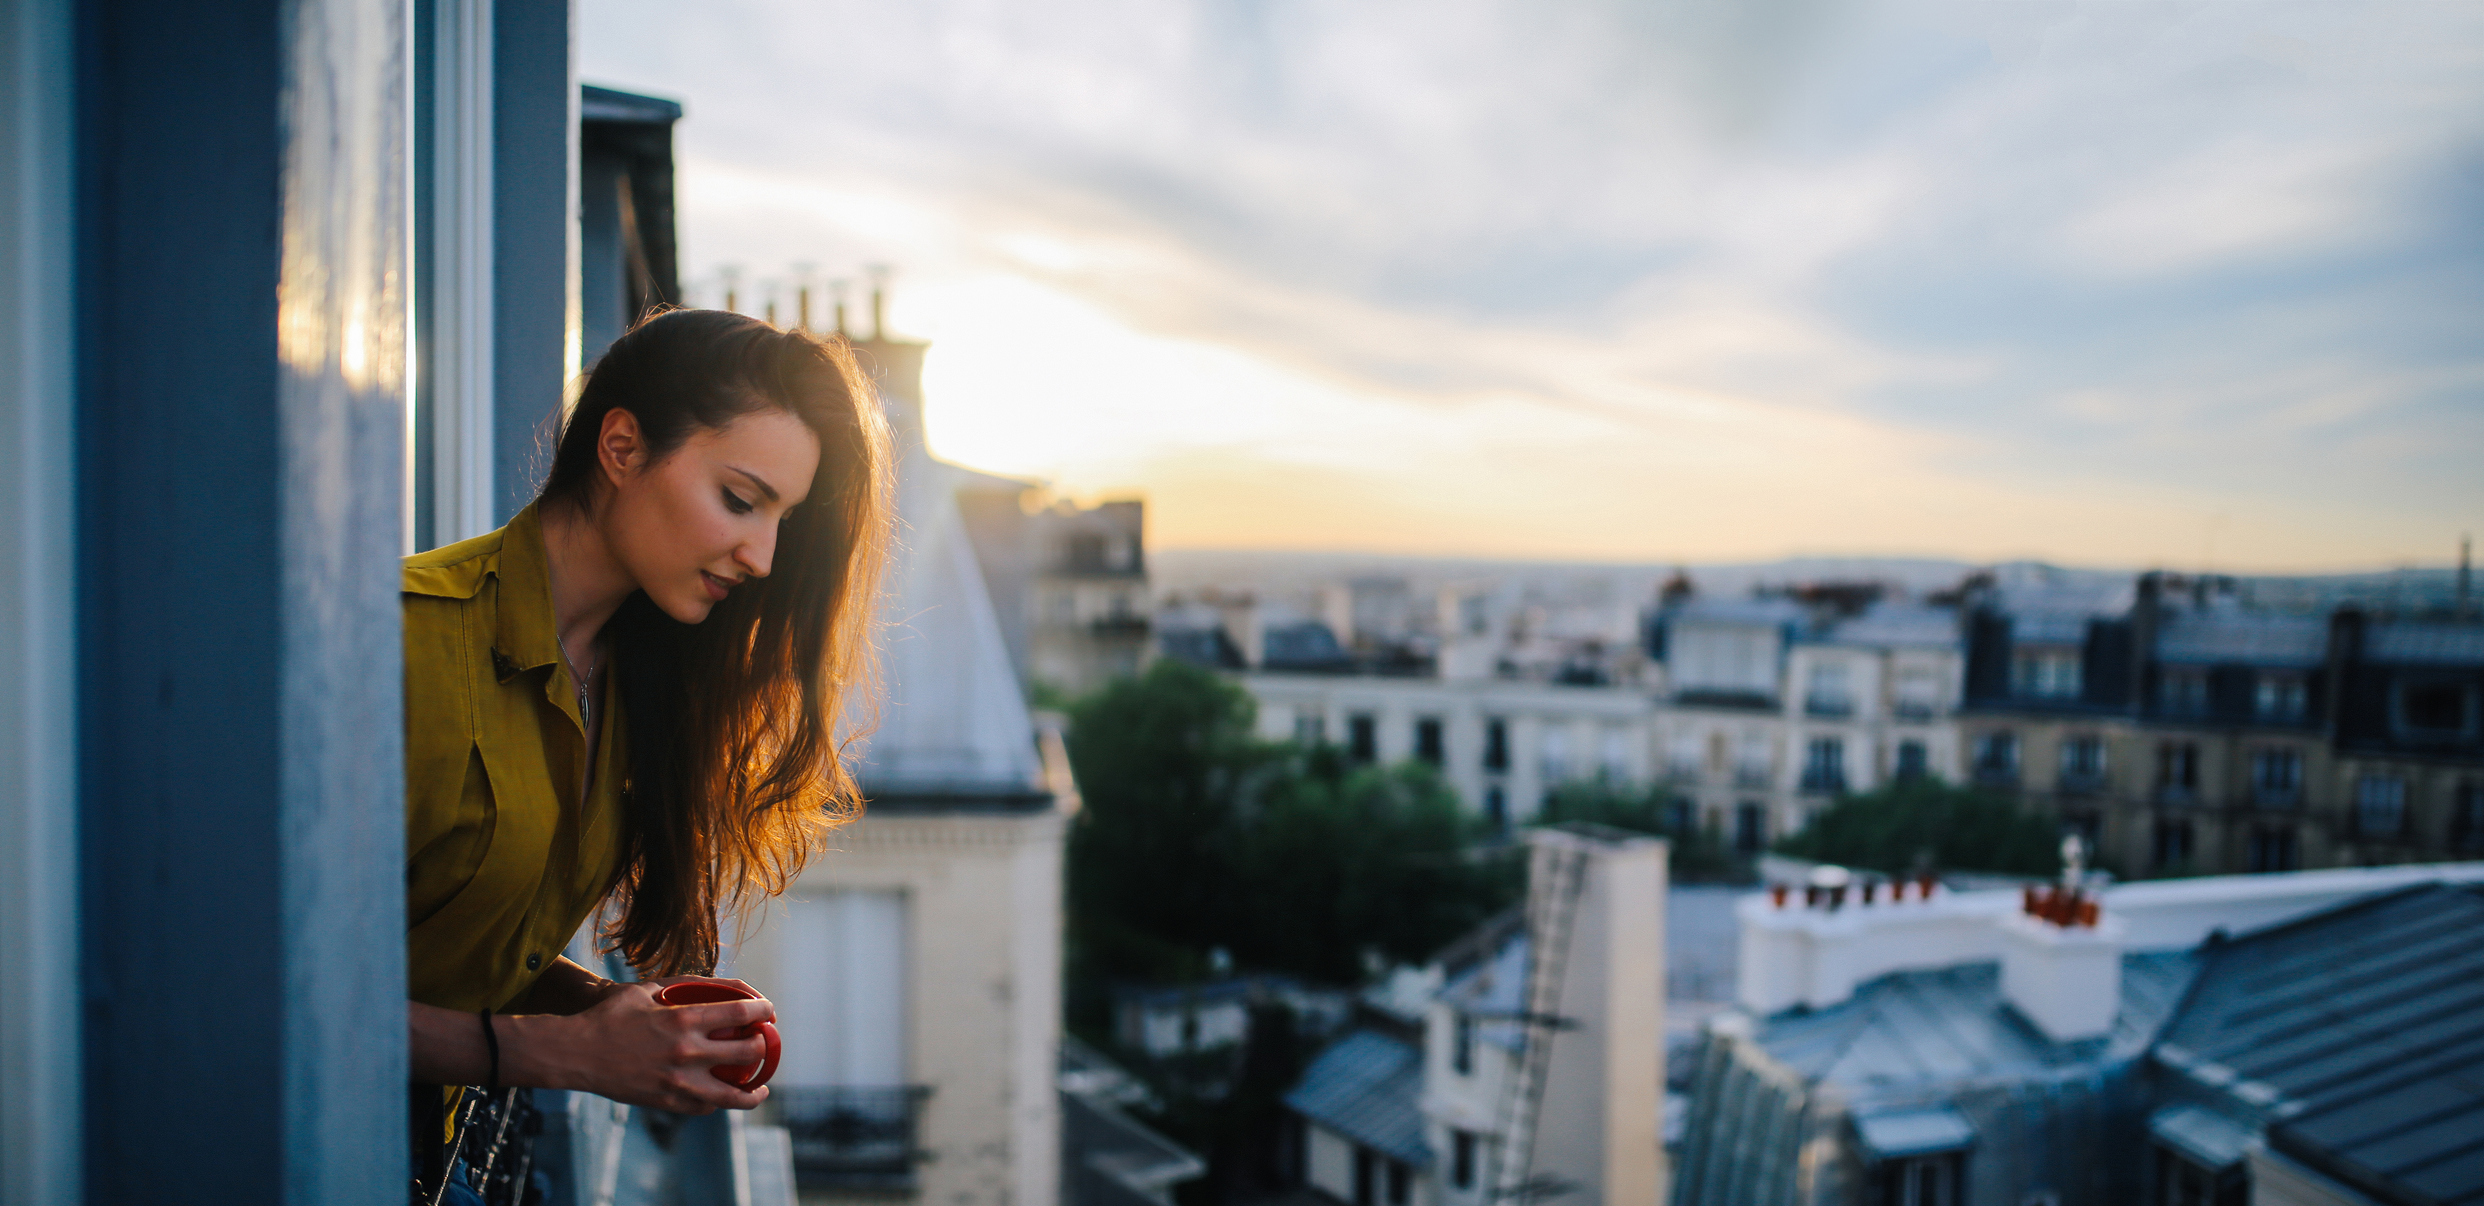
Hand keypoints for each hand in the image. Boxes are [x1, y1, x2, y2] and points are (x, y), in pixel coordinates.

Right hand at [504, 981, 776, 1113]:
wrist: (575, 1053)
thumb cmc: (608, 1017)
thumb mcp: (644, 990)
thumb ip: (678, 986)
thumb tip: (707, 982)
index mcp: (684, 1020)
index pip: (740, 1014)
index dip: (762, 1011)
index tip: (769, 1011)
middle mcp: (687, 1053)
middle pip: (746, 1053)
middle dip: (764, 1047)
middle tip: (766, 1043)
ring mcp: (678, 1082)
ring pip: (731, 1094)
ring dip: (753, 1091)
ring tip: (762, 1088)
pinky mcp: (666, 1102)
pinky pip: (703, 1107)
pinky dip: (717, 1103)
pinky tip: (722, 1097)